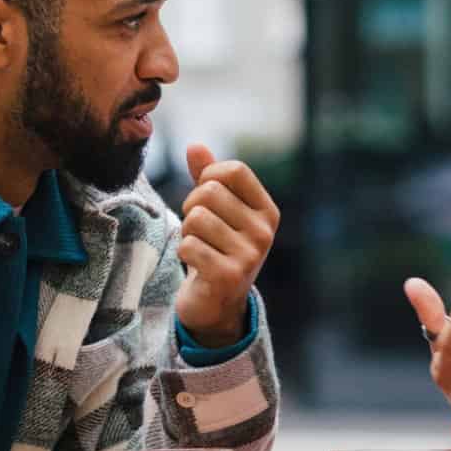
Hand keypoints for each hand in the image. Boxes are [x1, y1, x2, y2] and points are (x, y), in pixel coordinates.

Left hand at [173, 144, 278, 347]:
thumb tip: (194, 146)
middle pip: (210, 192)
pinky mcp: (228, 276)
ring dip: (187, 232)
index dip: (208, 175)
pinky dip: (183, 252)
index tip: (205, 195)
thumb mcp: (219, 211)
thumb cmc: (218, 248)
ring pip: (195, 218)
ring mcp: (249, 255)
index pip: (235, 170)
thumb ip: (208, 177)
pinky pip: (188, 245)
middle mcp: (264, 232)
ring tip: (198, 246)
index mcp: (267, 211)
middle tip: (198, 228)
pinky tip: (196, 264)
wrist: (218, 303)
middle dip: (192, 206)